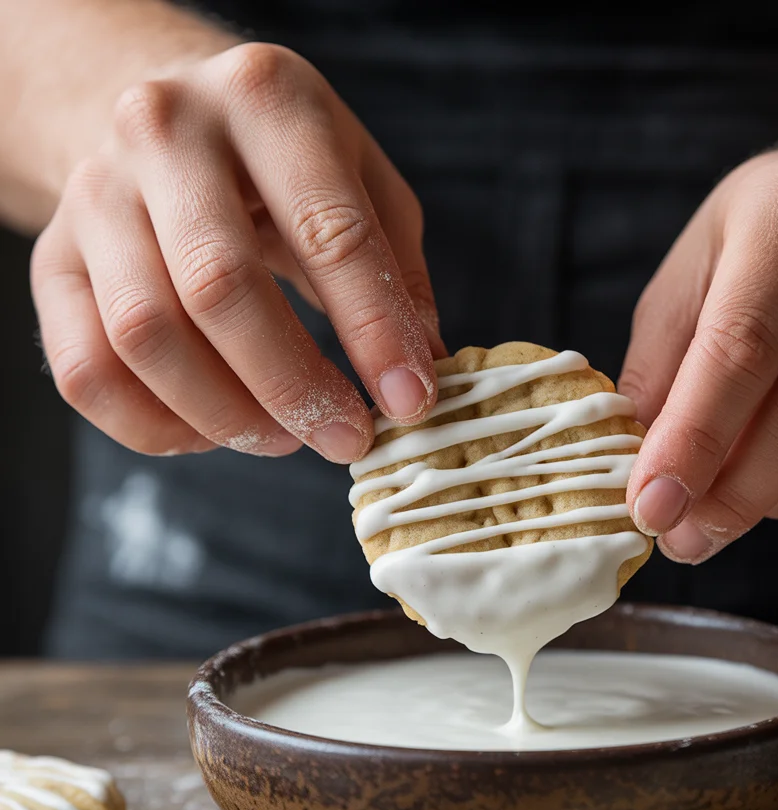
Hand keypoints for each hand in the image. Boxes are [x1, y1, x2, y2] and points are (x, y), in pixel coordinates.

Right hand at [31, 42, 443, 461]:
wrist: (156, 110)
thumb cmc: (279, 156)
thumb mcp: (362, 178)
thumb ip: (396, 268)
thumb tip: (423, 368)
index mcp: (266, 100)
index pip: (328, 231)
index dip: (374, 331)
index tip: (409, 402)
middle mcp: (165, 133)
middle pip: (221, 289)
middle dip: (295, 387)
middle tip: (346, 439)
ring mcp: (95, 194)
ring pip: (146, 337)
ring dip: (227, 415)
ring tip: (285, 438)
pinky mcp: (52, 257)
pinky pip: (86, 370)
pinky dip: (154, 426)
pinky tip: (211, 431)